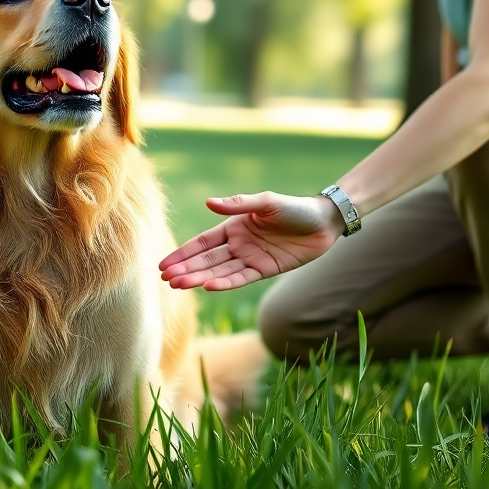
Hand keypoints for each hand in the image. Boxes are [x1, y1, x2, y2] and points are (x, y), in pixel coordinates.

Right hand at [159, 192, 344, 290]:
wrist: (325, 222)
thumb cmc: (295, 208)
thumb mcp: (266, 202)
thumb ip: (239, 203)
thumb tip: (209, 203)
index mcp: (233, 226)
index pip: (202, 243)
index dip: (183, 253)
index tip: (164, 265)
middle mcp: (238, 244)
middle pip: (207, 259)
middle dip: (186, 269)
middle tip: (166, 279)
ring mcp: (251, 258)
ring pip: (220, 270)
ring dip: (200, 278)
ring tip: (180, 285)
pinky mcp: (265, 270)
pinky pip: (242, 278)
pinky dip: (226, 282)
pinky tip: (209, 286)